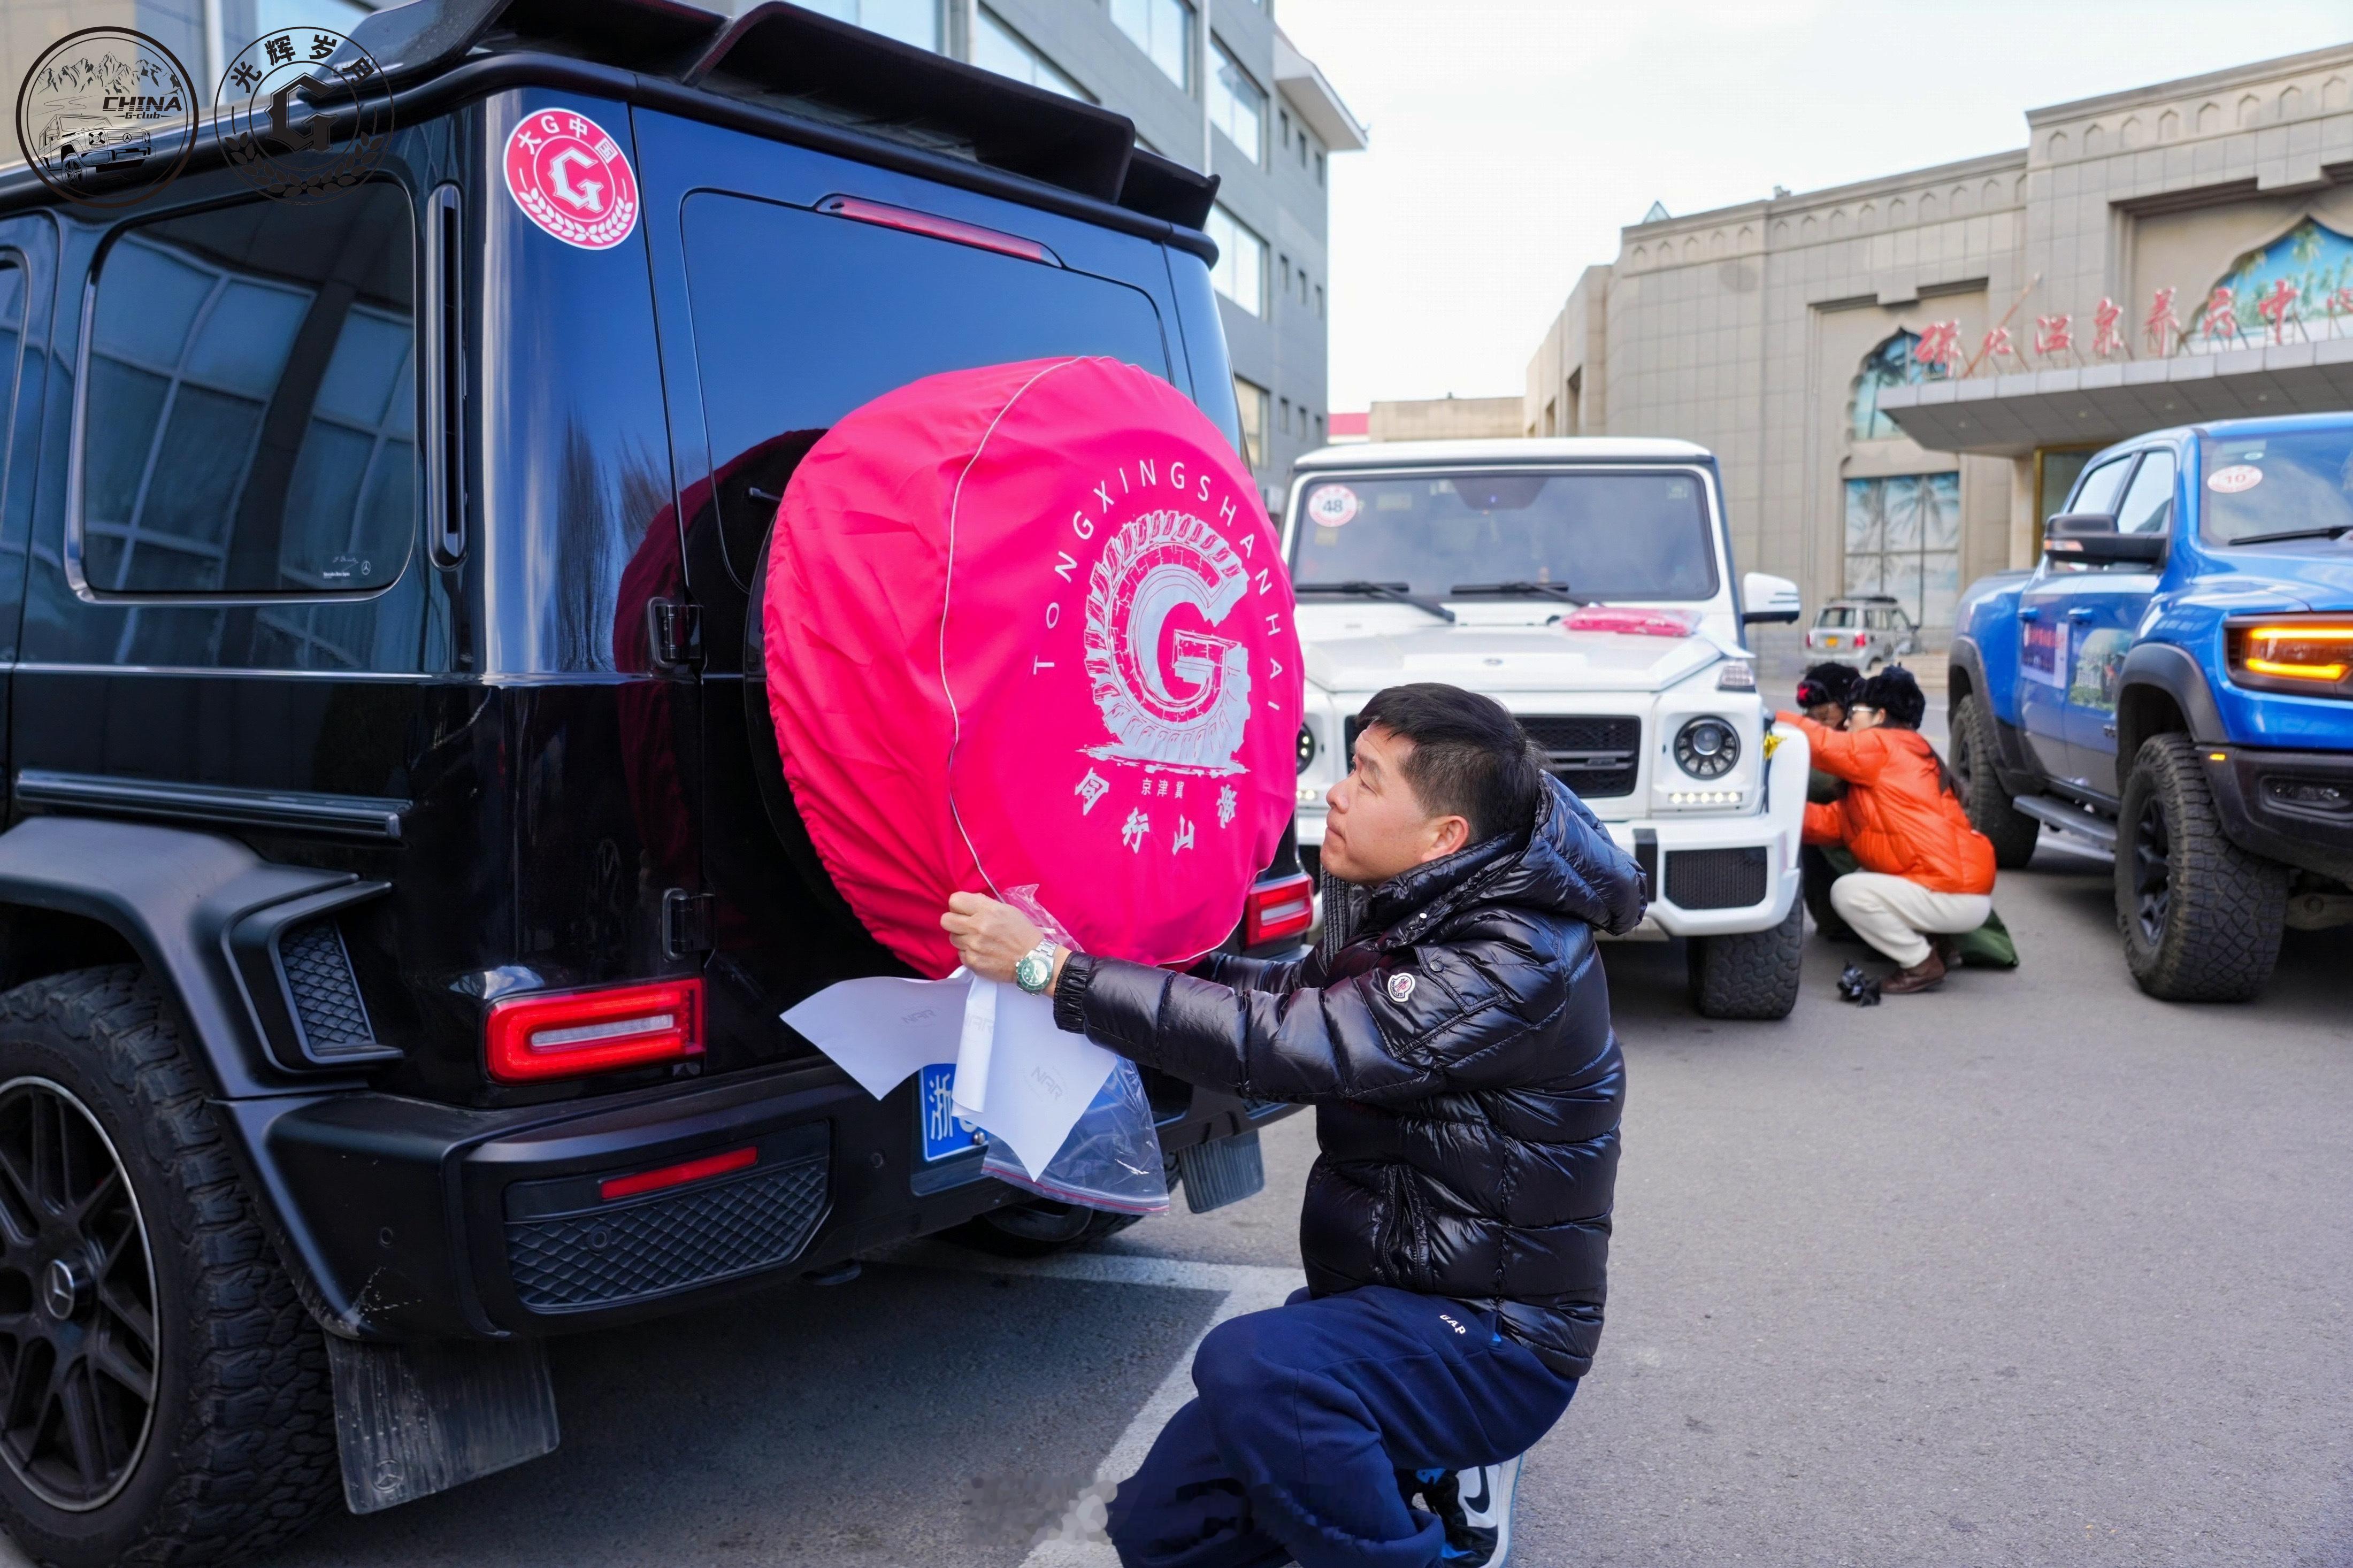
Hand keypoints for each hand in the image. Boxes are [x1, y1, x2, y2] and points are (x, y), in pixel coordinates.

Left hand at [941, 891, 1061, 985]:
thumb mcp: (1007, 910)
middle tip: (966, 926)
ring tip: (978, 941)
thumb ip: (985, 905)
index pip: (955, 900)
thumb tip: (968, 904)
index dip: (958, 906)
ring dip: (962, 939)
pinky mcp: (972, 962)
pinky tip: (982, 953)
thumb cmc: (1023, 933)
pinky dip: (969, 953)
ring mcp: (973, 946)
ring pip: (952, 938)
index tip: (965, 911)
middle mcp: (977, 927)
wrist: (1033, 960)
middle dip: (954, 922)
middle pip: (946, 920)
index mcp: (987, 910)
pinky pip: (960, 954)